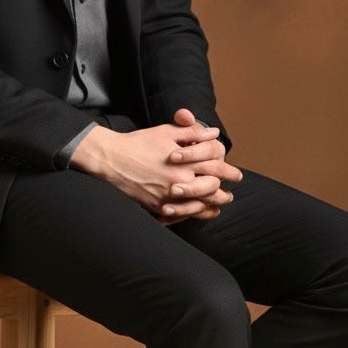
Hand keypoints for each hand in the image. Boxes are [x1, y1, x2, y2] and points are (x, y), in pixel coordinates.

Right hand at [70, 109, 241, 222]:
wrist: (111, 159)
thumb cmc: (139, 143)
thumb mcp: (166, 132)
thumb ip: (192, 133)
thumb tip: (213, 134)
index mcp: (184, 161)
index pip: (215, 166)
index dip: (228, 170)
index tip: (236, 174)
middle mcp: (179, 181)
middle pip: (212, 188)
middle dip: (225, 190)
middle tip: (231, 191)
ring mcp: (168, 196)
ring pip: (200, 205)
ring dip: (213, 204)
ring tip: (221, 203)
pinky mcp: (157, 206)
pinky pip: (182, 214)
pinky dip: (194, 213)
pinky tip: (200, 211)